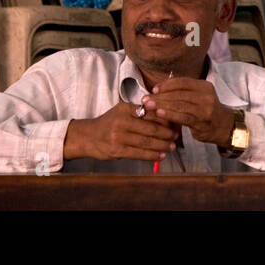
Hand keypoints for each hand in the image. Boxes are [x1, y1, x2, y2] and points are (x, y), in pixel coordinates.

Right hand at [63, 102, 177, 161]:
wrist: (88, 136)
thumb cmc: (110, 123)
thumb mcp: (123, 112)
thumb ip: (141, 113)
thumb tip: (166, 117)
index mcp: (125, 108)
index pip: (150, 112)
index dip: (165, 118)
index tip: (175, 122)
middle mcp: (122, 121)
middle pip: (151, 127)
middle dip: (167, 133)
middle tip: (176, 135)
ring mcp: (118, 136)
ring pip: (146, 142)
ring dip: (162, 145)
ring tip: (172, 147)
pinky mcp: (116, 150)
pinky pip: (138, 153)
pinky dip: (151, 155)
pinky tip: (160, 156)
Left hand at [141, 77, 233, 146]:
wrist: (223, 126)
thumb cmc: (205, 111)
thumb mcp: (198, 97)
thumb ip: (182, 93)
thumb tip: (158, 90)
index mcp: (204, 86)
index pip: (182, 82)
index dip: (166, 85)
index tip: (154, 90)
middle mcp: (206, 95)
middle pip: (179, 93)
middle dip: (160, 96)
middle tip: (145, 99)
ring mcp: (205, 108)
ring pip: (179, 104)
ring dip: (161, 104)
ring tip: (148, 106)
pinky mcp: (201, 121)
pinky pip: (182, 116)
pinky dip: (169, 114)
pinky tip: (159, 113)